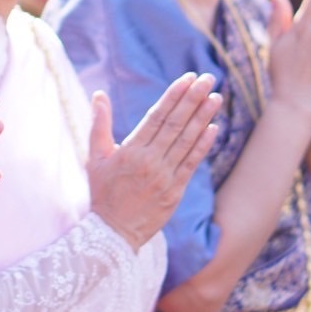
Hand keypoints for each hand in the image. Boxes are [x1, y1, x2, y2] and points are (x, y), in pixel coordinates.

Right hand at [88, 74, 221, 251]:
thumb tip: (99, 94)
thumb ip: (99, 124)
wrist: (111, 233)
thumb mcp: (95, 157)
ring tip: (215, 97)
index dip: (174, 96)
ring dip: (203, 117)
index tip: (188, 78)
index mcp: (130, 150)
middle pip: (176, 124)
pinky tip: (214, 128)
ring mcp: (165, 177)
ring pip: (187, 141)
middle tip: (208, 78)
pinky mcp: (175, 191)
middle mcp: (150, 161)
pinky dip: (203, 145)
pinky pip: (192, 163)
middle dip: (193, 99)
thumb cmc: (101, 193)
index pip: (157, 116)